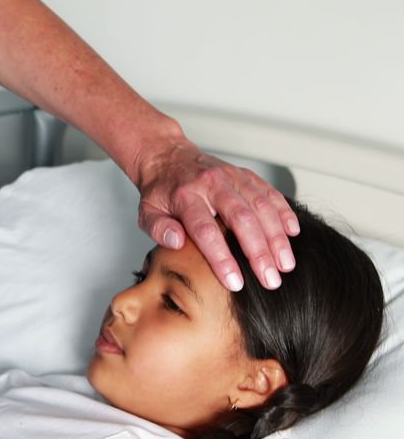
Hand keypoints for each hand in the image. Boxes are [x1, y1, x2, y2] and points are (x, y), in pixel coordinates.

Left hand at [134, 139, 298, 290]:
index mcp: (186, 196)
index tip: (235, 282)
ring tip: (285, 264)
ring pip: (261, 206)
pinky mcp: (245, 175)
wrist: (167, 156)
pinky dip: (283, 213)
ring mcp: (232, 177)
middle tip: (271, 280)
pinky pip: (269, 193)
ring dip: (276, 237)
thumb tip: (177, 242)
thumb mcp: (146, 212)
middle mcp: (212, 184)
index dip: (222, 258)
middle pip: (241, 219)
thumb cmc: (160, 191)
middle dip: (259, 252)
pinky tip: (292, 233)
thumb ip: (158, 229)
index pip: (206, 231)